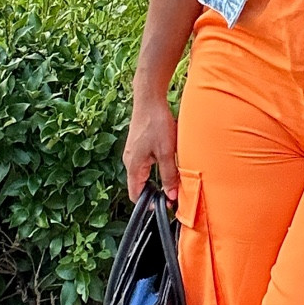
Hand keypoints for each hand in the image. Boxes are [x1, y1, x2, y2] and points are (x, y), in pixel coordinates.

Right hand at [123, 88, 179, 202]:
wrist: (149, 100)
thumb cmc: (155, 124)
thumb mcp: (166, 152)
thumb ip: (169, 176)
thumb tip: (171, 196)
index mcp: (133, 166)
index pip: (135, 195)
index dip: (149, 203)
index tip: (165, 204)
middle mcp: (130, 161)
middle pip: (140, 185)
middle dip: (156, 191)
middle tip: (173, 193)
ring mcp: (133, 152)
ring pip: (145, 173)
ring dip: (158, 177)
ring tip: (174, 176)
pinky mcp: (139, 145)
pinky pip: (147, 162)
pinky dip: (157, 166)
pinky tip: (169, 159)